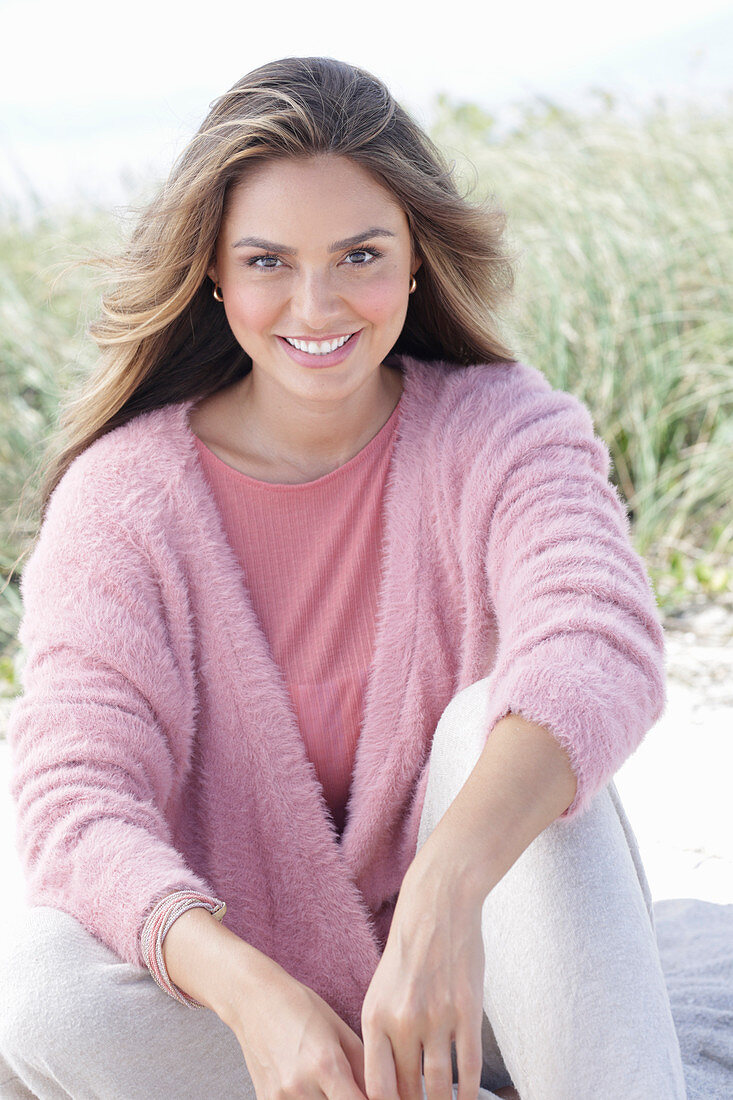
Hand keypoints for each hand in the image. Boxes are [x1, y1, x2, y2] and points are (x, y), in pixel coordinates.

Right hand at [229, 957, 368, 1099]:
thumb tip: (383, 1095)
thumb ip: (364, 1069)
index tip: (380, 1099)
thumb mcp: (340, 1031)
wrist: (254, 1000)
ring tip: (331, 1087)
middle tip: (353, 1088)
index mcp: (326, 1065)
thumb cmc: (301, 1008)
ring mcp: (279, 1099)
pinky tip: (312, 1089)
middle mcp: (301, 1087)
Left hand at [360, 862, 485, 1099]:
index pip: (376, 1086)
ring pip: (438, 1085)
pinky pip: (468, 1067)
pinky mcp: (467, 1011)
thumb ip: (382, 1035)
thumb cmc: (407, 951)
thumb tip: (387, 1084)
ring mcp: (437, 1017)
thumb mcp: (379, 991)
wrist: (437, 907)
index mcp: (374, 1016)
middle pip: (408, 1090)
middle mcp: (403, 1021)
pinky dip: (469, 1092)